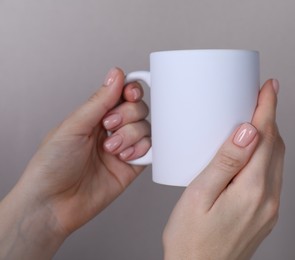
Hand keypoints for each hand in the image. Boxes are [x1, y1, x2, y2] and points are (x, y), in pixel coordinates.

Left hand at [0, 68, 149, 258]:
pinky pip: (150, 150)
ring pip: (146, 128)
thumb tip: (116, 74)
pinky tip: (124, 157)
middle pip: (139, 108)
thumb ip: (99, 101)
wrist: (53, 203)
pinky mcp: (132, 167)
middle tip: (110, 126)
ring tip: (111, 150)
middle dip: (128, 115)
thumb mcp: (73, 126)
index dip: (131, 90)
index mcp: (94, 116)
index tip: (130, 93)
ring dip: (131, 135)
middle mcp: (111, 129)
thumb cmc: (52, 165)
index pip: (122, 94)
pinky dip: (141, 150)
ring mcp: (123, 148)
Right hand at [163, 79, 284, 259]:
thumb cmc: (191, 240)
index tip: (269, 86)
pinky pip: (271, 175)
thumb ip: (225, 162)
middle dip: (269, 117)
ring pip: (276, 160)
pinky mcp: (265, 214)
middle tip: (259, 97)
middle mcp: (268, 198)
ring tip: (254, 118)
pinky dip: (265, 155)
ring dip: (268, 136)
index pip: (266, 137)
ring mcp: (269, 208)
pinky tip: (250, 152)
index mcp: (252, 189)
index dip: (268, 107)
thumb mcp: (199, 196)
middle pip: (275, 146)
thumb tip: (248, 131)